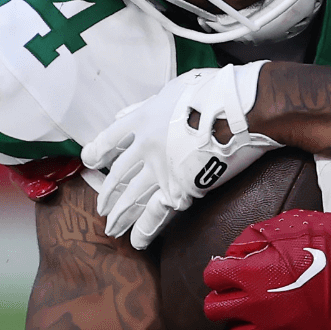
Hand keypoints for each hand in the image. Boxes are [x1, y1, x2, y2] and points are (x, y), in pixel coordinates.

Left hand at [82, 62, 282, 248]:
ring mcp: (161, 169)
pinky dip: (144, 229)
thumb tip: (123, 115)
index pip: (110, 139)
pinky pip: (156, 213)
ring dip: (120, 215)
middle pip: (117, 175)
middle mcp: (146, 146)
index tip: (89, 162)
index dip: (96, 152)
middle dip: (107, 194)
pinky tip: (136, 241)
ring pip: (131, 197)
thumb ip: (148, 105)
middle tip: (101, 208)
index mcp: (143, 119)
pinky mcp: (180, 187)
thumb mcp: (176, 89)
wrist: (241, 111)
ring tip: (111, 228)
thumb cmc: (214, 93)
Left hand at [203, 206, 330, 329]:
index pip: (212, 277)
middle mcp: (260, 303)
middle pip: (215, 310)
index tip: (229, 270)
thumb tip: (237, 251)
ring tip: (259, 309)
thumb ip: (258, 238)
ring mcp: (278, 326)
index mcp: (254, 271)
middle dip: (223, 298)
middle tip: (239, 291)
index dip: (219, 272)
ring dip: (245, 321)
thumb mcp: (292, 224)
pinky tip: (284, 322)